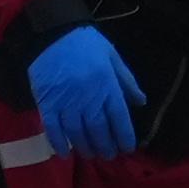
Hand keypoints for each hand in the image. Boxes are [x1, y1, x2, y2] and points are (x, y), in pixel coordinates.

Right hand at [22, 27, 145, 160]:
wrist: (53, 32)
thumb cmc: (86, 44)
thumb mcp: (112, 57)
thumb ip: (127, 81)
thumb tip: (141, 102)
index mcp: (108, 85)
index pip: (120, 118)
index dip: (125, 137)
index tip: (127, 148)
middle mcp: (89, 97)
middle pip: (99, 130)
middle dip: (106, 147)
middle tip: (108, 155)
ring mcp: (66, 102)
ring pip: (78, 133)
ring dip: (85, 147)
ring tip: (90, 154)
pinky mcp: (47, 103)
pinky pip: (53, 129)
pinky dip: (59, 143)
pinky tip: (65, 154)